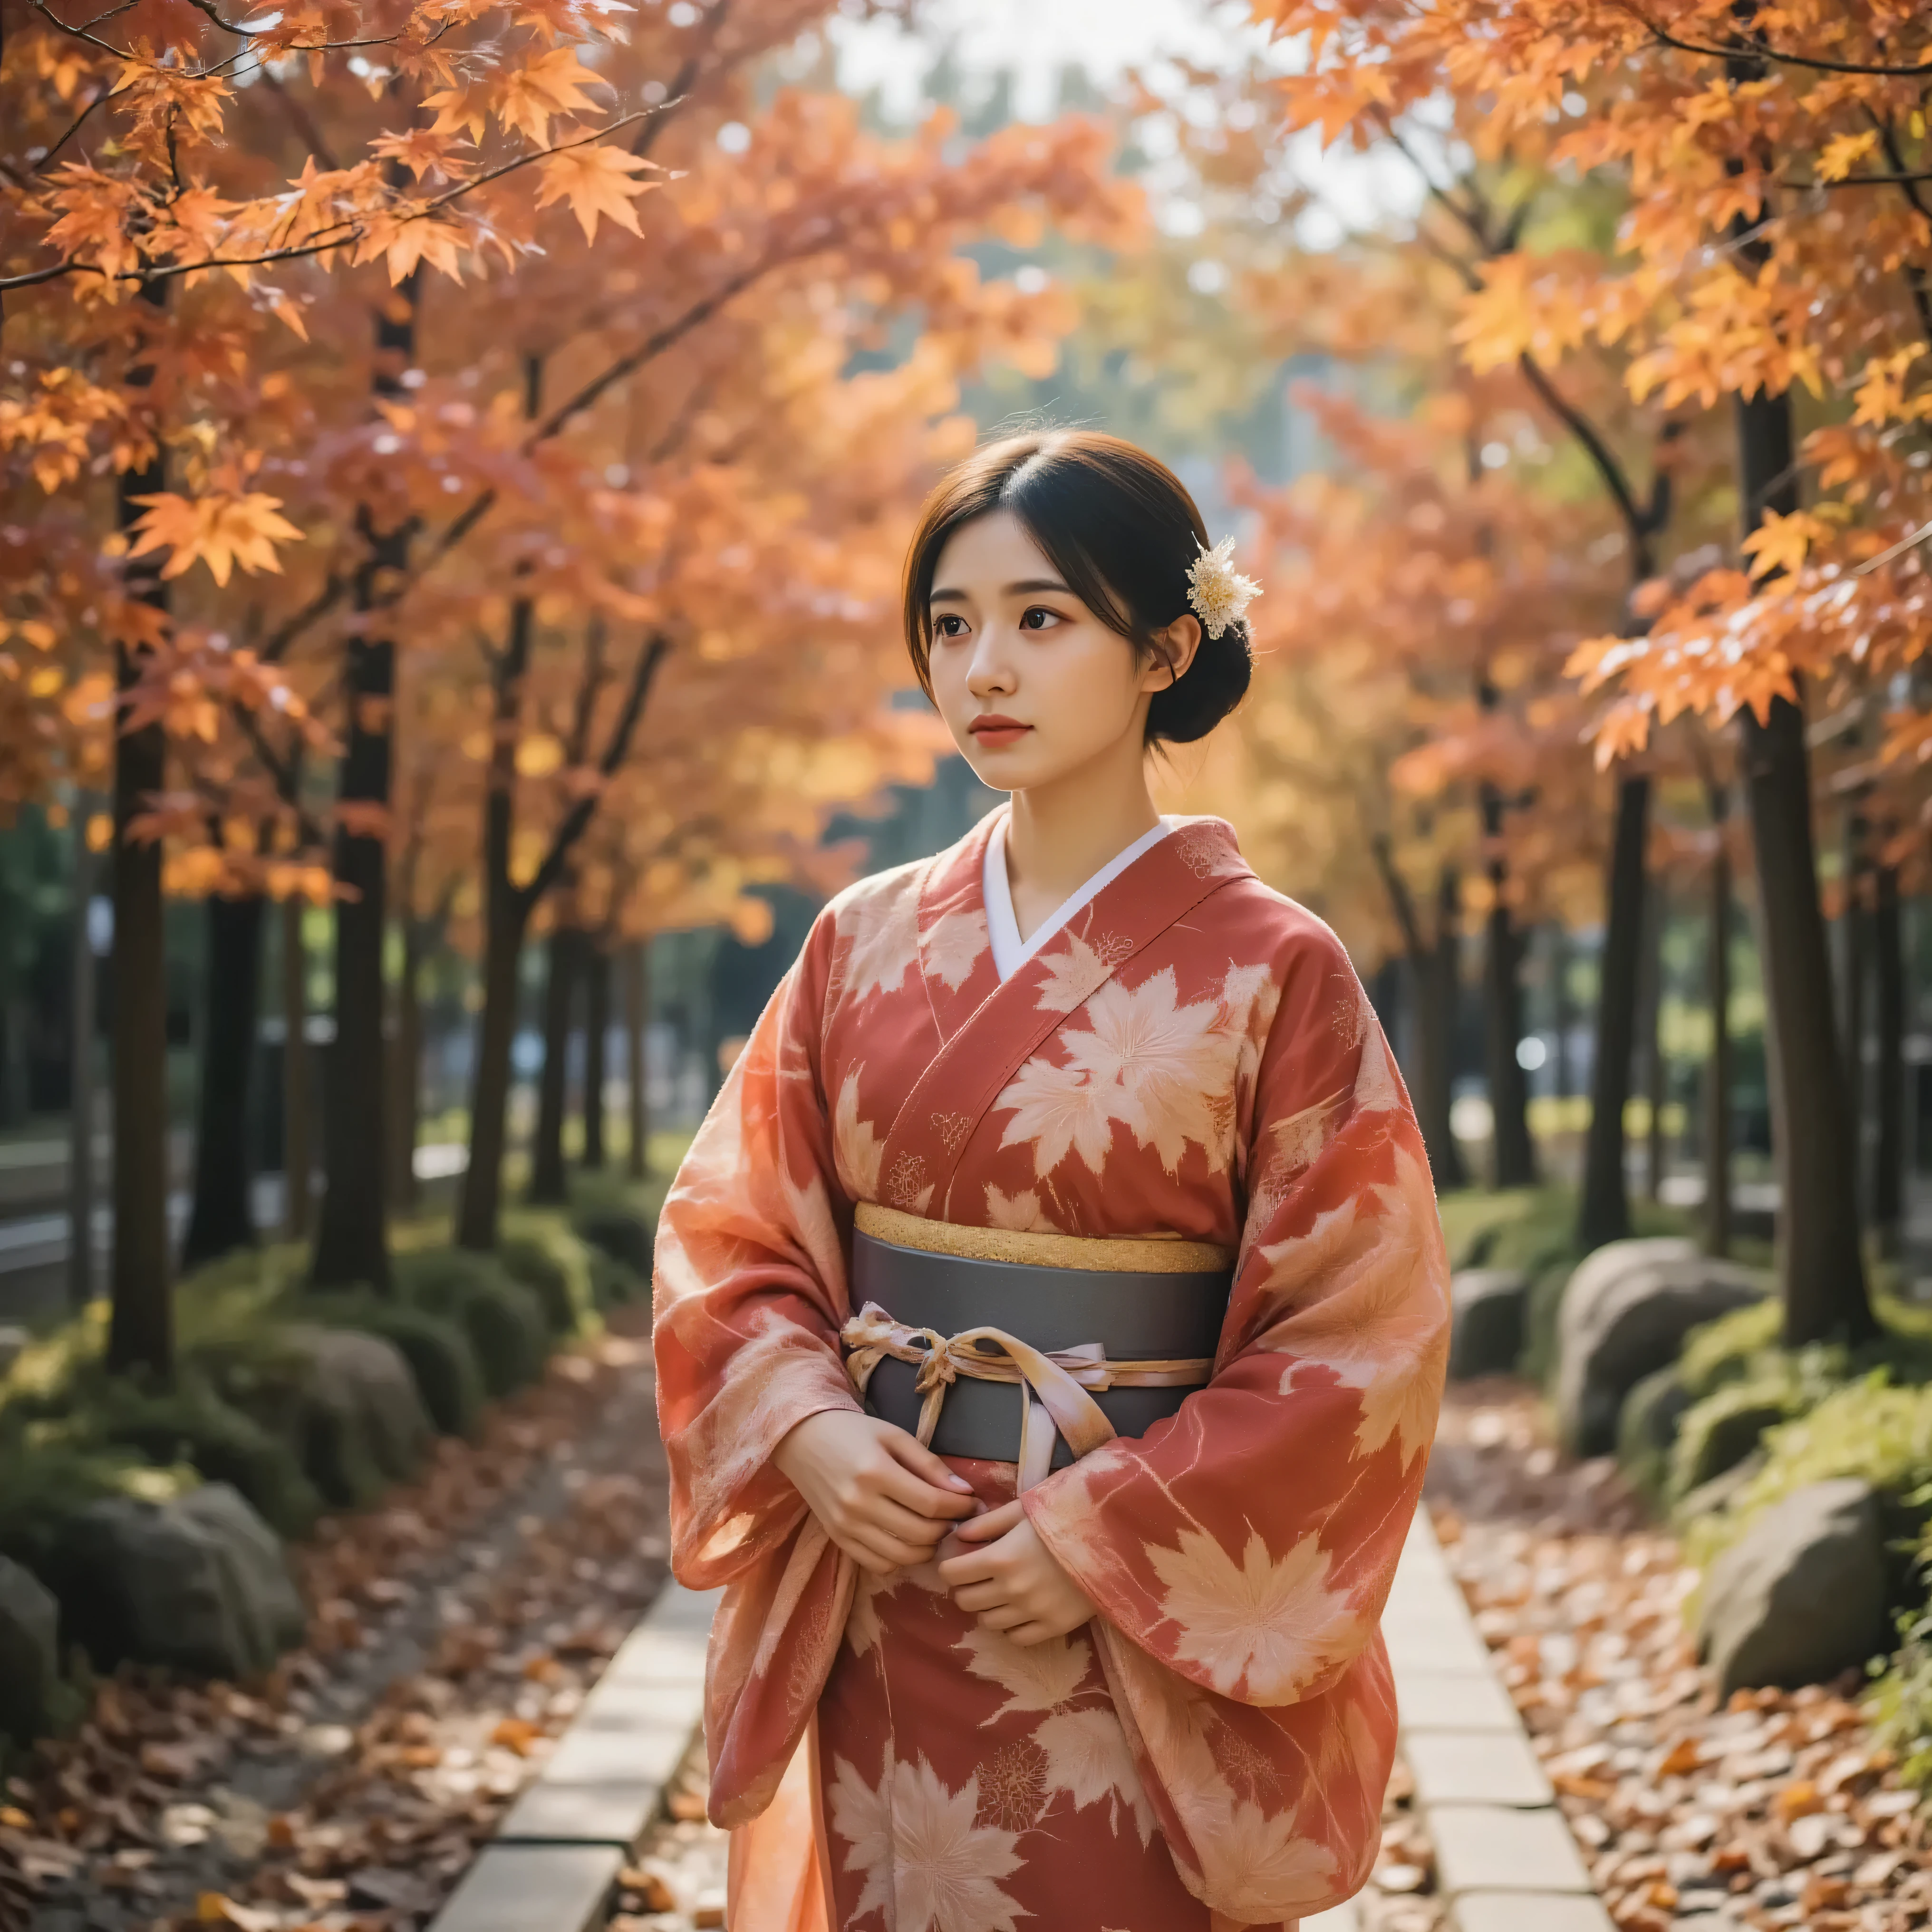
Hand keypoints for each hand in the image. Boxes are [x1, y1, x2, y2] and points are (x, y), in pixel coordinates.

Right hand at [773, 1409, 978, 1576]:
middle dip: (947, 1528)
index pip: (931, 1504)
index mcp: (876, 1472)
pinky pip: (878, 1564)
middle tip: (955, 1517)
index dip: (959, 1508)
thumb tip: (965, 1492)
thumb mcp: (894, 1436)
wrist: (803, 1440)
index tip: (972, 1502)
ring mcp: (845, 1526)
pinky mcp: (837, 1539)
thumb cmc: (854, 1432)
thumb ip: (930, 1464)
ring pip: (902, 1556)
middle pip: (920, 1534)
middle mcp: (859, 1504)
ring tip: (934, 1530)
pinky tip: (908, 1541)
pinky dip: (900, 1560)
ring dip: (927, 1548)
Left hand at [936, 1498, 1096, 1645]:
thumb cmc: (1064, 1515)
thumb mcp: (1023, 1509)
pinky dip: (1011, 1627)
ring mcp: (1033, 1612)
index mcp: (1001, 1558)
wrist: (1112, 1537)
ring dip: (987, 1608)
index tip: (958, 1562)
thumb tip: (958, 1535)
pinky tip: (1018, 1610)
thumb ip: (987, 1523)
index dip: (951, 1567)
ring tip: (998, 1593)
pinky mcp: (1054, 1627)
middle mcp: (1012, 1590)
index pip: (952, 1574)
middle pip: (966, 1601)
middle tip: (976, 1578)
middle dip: (965, 1588)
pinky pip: (1017, 1638)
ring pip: (988, 1622)